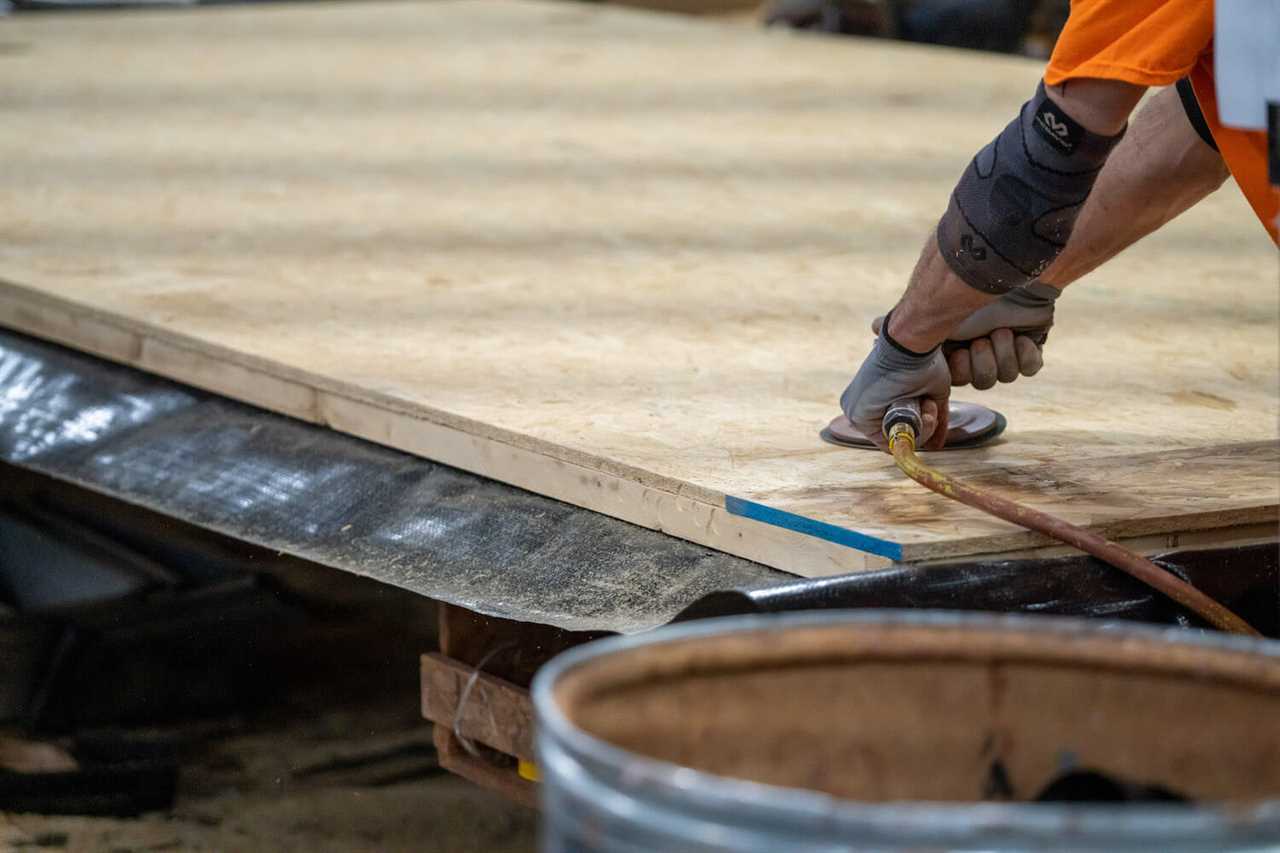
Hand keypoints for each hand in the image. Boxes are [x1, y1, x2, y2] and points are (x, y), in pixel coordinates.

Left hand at [840, 320, 950, 450]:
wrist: (912, 342)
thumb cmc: (923, 359)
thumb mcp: (930, 392)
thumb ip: (932, 418)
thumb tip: (937, 446)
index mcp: (871, 398)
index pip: (894, 428)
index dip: (920, 427)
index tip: (932, 410)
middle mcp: (859, 406)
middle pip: (894, 436)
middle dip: (922, 426)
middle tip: (931, 407)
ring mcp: (854, 411)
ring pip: (893, 440)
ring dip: (922, 427)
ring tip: (928, 404)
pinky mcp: (857, 415)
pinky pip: (889, 442)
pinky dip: (915, 431)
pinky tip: (922, 409)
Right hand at [873, 282, 1058, 389]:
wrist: (1008, 273)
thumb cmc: (967, 289)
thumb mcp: (930, 311)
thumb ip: (905, 324)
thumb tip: (872, 327)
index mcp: (957, 349)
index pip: (956, 379)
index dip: (959, 371)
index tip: (957, 354)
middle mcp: (980, 352)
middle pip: (981, 382)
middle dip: (980, 362)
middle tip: (980, 340)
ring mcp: (1006, 350)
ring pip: (1003, 376)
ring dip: (1001, 353)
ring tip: (1000, 331)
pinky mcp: (1030, 345)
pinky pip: (1029, 367)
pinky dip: (1023, 352)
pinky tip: (1020, 336)